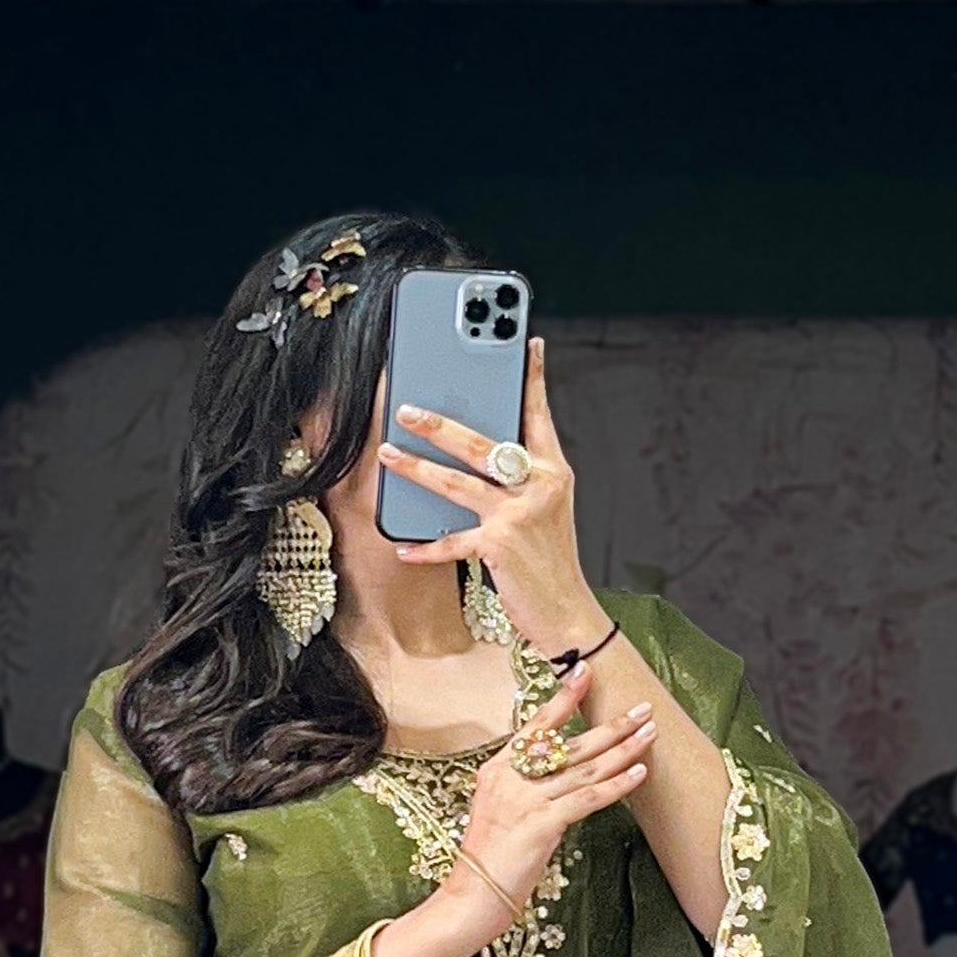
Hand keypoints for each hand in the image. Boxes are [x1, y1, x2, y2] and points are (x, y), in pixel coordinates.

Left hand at [375, 336, 603, 659]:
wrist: (569, 613)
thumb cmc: (550, 562)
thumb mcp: (545, 510)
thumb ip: (520, 479)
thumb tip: (481, 454)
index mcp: (551, 470)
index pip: (538, 415)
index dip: (531, 378)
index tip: (527, 343)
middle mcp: (537, 485)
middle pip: (480, 442)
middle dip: (439, 422)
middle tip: (407, 407)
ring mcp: (517, 514)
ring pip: (457, 482)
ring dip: (417, 467)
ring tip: (388, 454)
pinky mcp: (499, 546)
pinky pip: (452, 541)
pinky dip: (426, 547)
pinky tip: (403, 545)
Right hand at [441, 656, 653, 938]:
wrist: (471, 897)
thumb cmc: (487, 862)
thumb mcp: (498, 813)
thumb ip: (524, 790)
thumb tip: (558, 779)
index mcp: (498, 770)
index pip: (536, 724)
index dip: (564, 697)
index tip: (586, 671)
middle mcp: (511, 778)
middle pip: (570, 744)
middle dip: (612, 725)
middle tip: (642, 709)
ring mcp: (525, 800)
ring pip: (585, 768)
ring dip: (622, 749)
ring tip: (649, 734)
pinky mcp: (541, 824)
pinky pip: (587, 799)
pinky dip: (616, 786)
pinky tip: (638, 774)